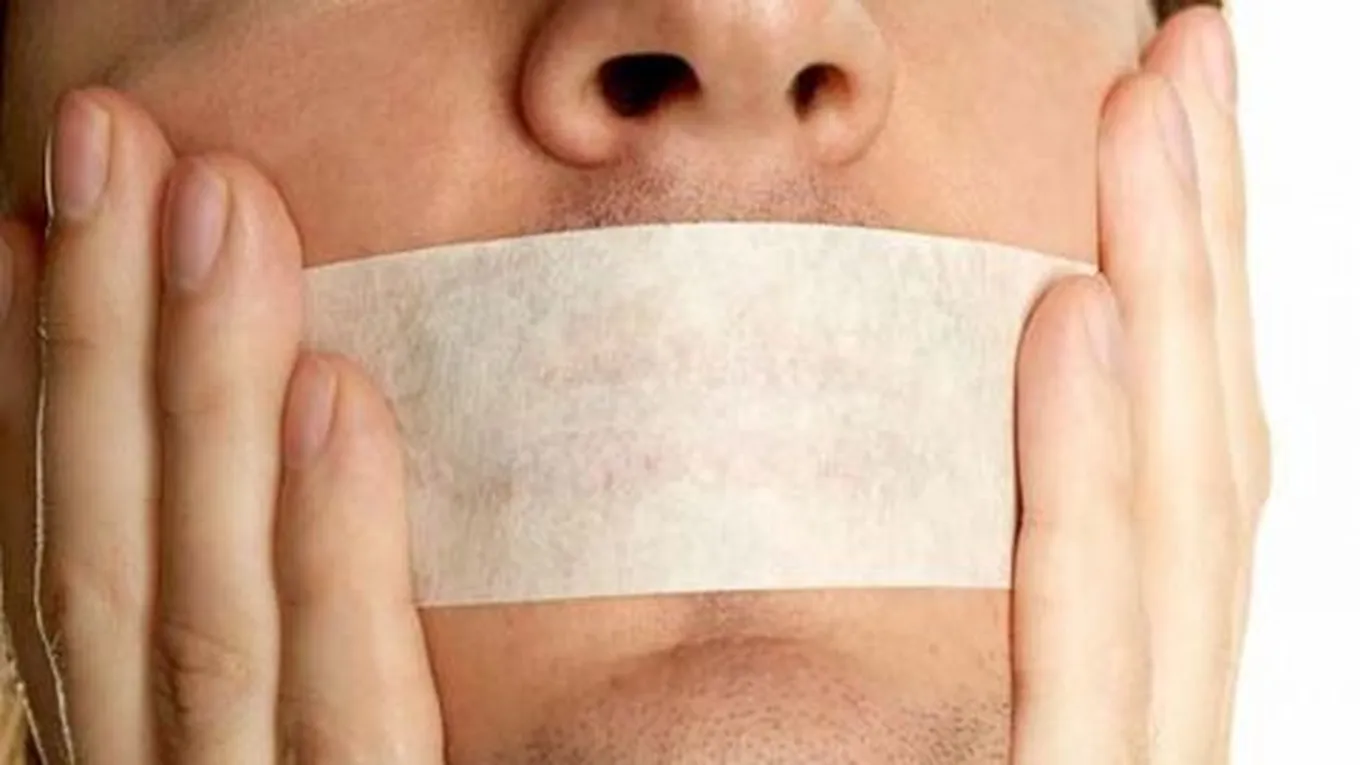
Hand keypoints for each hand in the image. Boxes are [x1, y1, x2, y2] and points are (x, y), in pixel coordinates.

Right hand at [0, 92, 441, 762]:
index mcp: (134, 751)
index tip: (44, 230)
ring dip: (193, 389)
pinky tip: (327, 396)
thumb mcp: (272, 745)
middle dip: (103, 335)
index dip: (44, 382)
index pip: (73, 547)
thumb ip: (257, 643)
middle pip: (119, 540)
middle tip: (116, 149)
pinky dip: (327, 546)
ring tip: (212, 209)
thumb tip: (255, 450)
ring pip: (200, 594)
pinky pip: (342, 704)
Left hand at [1011, 8, 1268, 763]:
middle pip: (1201, 442)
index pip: (1179, 456)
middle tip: (1183, 56)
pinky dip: (1086, 473)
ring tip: (1142, 116)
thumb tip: (984, 429)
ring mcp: (1141, 759)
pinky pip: (1082, 638)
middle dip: (1209, 239)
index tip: (1163, 122)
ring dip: (1173, 295)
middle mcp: (1163, 700)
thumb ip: (1001, 625)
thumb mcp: (945, 734)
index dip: (1195, 279)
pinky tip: (1075, 316)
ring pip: (1176, 504)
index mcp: (1137, 679)